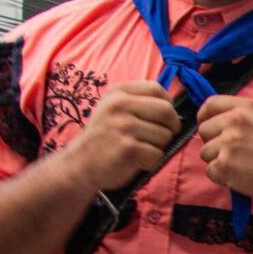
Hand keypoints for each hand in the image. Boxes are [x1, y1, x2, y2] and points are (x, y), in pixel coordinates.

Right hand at [63, 80, 178, 188]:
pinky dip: (151, 162)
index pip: (157, 89)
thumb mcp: (113, 109)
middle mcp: (120, 105)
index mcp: (118, 92)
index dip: (167, 105)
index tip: (162, 119)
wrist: (79, 164)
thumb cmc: (104, 138)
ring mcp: (123, 126)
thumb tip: (173, 106)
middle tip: (160, 138)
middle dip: (171, 127)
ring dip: (159, 147)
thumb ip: (139, 102)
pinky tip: (136, 160)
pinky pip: (157, 154)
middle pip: (167, 111)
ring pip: (165, 135)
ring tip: (140, 149)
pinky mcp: (128, 148)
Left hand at [197, 95, 252, 203]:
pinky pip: (210, 171)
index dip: (205, 117)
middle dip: (213, 142)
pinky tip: (239, 175)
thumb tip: (213, 117)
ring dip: (218, 161)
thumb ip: (239, 114)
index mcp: (245, 107)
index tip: (209, 128)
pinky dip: (221, 176)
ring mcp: (228, 143)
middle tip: (234, 152)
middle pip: (203, 130)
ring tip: (240, 164)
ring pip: (205, 152)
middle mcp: (234, 121)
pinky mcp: (224, 164)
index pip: (210, 104)